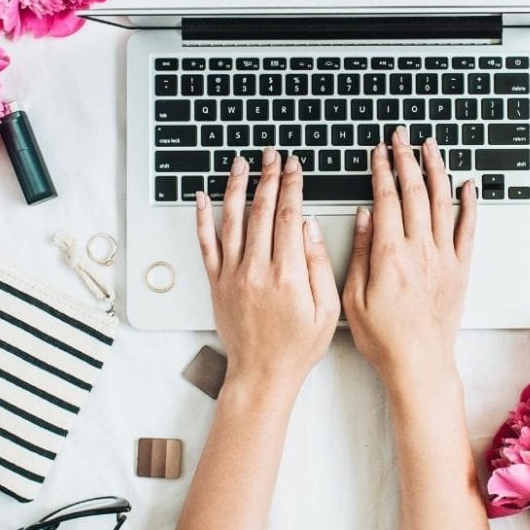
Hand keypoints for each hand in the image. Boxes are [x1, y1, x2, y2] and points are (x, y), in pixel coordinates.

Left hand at [196, 147, 339, 394]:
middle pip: (261, 211)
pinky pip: (206, 244)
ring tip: (240, 163)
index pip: (289, 216)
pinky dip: (202, 218)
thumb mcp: (327, 310)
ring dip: (236, 187)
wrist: (262, 374)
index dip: (292, 186)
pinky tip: (202, 197)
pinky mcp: (217, 283)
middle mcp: (256, 270)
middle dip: (268, 177)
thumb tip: (309, 227)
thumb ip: (318, 265)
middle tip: (271, 155)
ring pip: (231, 220)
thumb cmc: (298, 347)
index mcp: (287, 274)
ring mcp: (233, 275)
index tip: (294, 167)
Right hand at [344, 127, 476, 395]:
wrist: (419, 362)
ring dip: (435, 170)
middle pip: (414, 192)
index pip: (385, 199)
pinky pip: (467, 229)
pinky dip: (468, 204)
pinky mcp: (460, 268)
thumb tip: (365, 215)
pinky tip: (466, 185)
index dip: (381, 170)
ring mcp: (443, 257)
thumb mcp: (353, 296)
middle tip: (400, 137)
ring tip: (430, 147)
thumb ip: (361, 252)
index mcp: (390, 255)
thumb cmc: (383, 337)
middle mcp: (420, 250)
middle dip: (406, 159)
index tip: (377, 152)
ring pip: (441, 202)